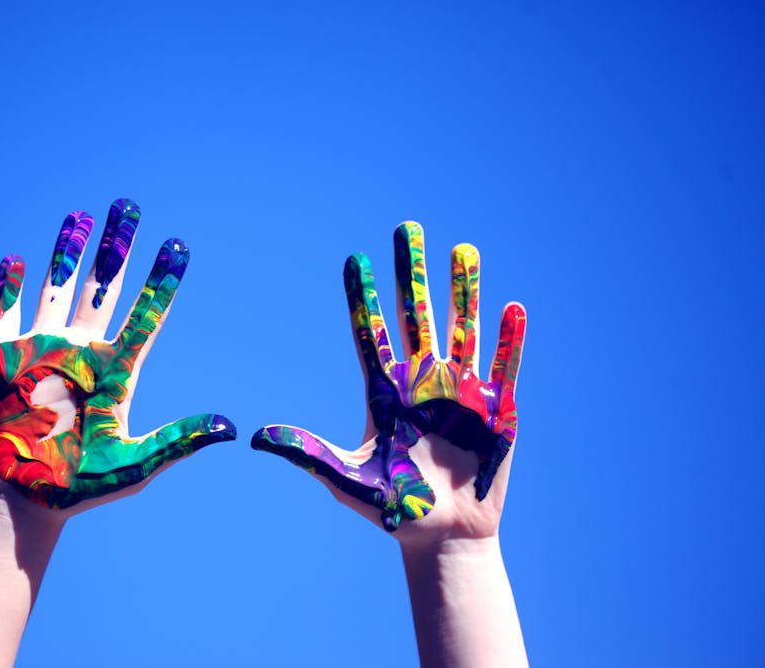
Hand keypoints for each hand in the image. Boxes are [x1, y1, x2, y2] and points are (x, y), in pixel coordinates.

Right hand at [0, 199, 235, 510]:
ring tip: (81, 215)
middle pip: (103, 286)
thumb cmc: (80, 490)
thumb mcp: (137, 465)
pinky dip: (7, 285)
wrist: (20, 503)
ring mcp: (39, 350)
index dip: (161, 281)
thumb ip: (179, 441)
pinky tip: (15, 259)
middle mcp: (79, 352)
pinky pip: (3, 311)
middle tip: (128, 205)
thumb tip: (231, 428)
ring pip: (58, 287)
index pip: (144, 314)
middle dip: (116, 246)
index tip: (178, 246)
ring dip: (68, 251)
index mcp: (114, 371)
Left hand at [252, 221, 525, 541]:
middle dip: (412, 273)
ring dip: (464, 291)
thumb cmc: (394, 511)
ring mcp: (460, 392)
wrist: (443, 538)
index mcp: (384, 393)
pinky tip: (510, 307)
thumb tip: (256, 436)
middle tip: (408, 229)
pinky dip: (508, 340)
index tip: (354, 260)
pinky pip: (503, 367)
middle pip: (416, 317)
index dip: (362, 298)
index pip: (370, 334)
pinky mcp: (496, 410)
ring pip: (461, 329)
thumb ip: (308, 452)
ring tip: (462, 250)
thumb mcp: (346, 480)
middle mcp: (422, 383)